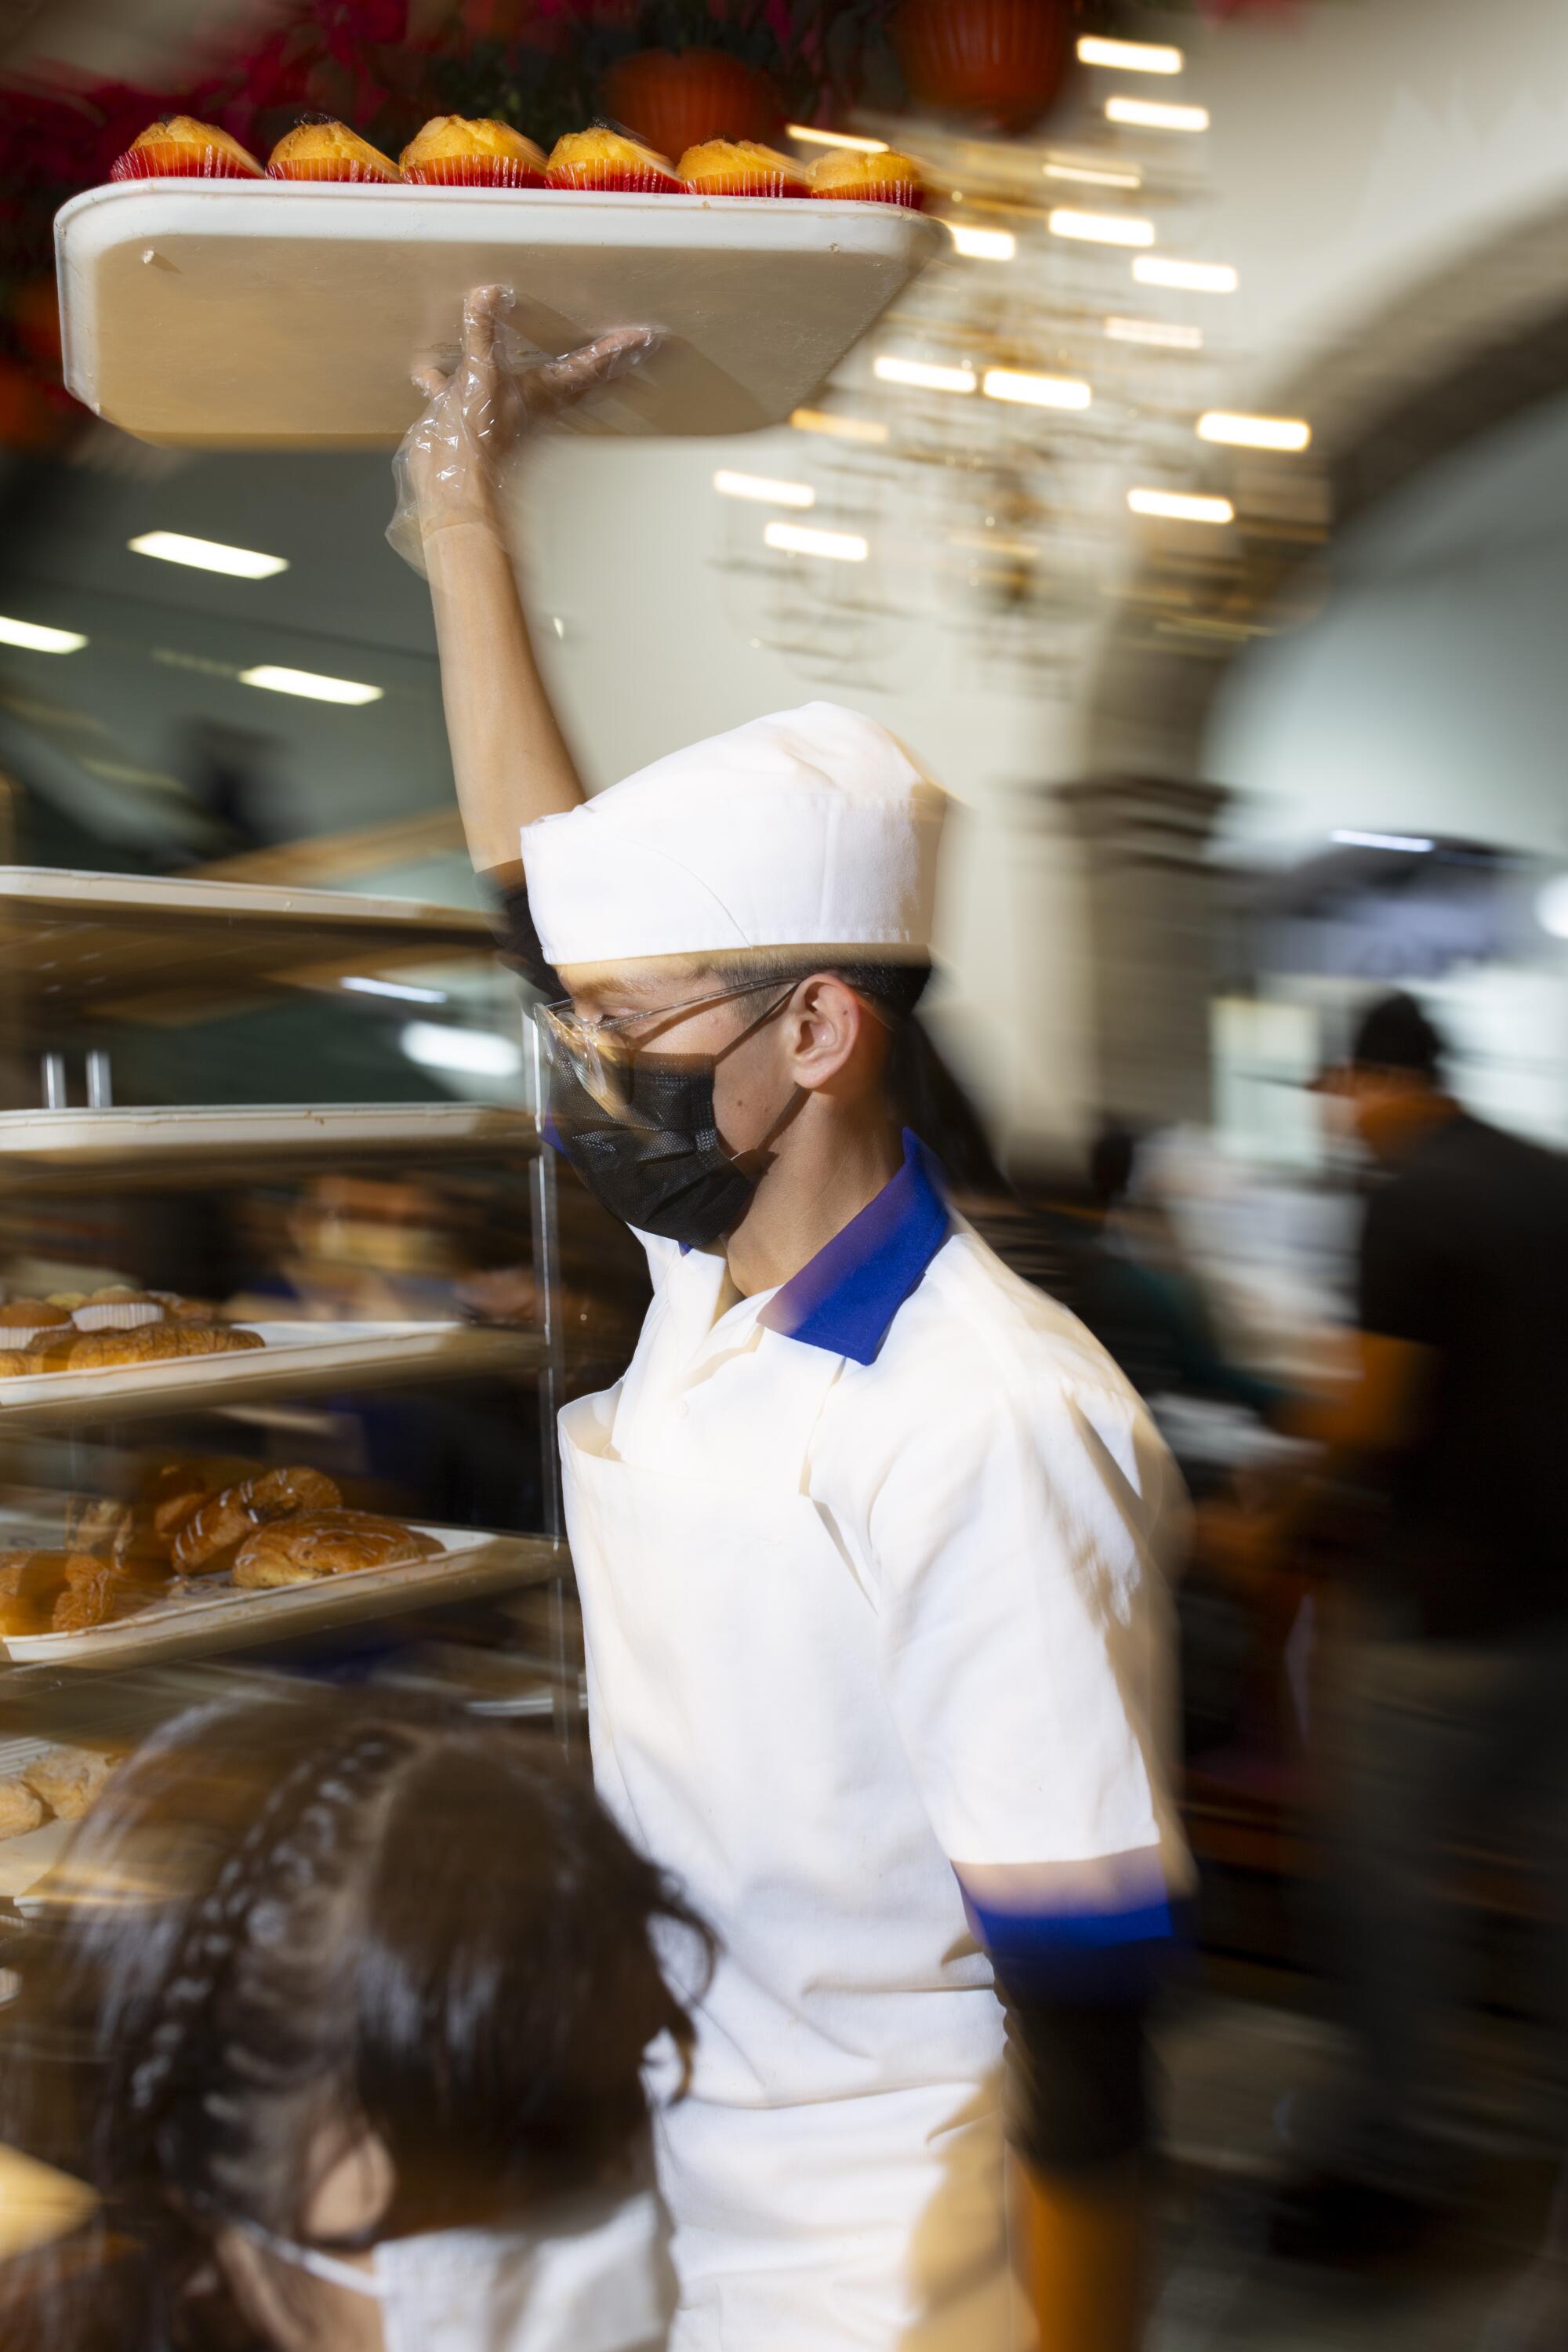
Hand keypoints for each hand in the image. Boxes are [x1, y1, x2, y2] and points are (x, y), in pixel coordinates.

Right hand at [398, 286, 659, 539]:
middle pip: (581, 379)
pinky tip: (428, 373)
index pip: (589, 364)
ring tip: (571, 359)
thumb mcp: (480, 375)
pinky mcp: (475, 421)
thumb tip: (489, 294)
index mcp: (542, 390)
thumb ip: (484, 334)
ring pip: (537, 387)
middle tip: (635, 352)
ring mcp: (506, 413)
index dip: (616, 350)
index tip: (645, 339)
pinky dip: (450, 382)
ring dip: (553, 373)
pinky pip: (469, 392)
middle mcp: (533, 403)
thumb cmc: (478, 437)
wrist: (454, 483)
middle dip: (607, 364)